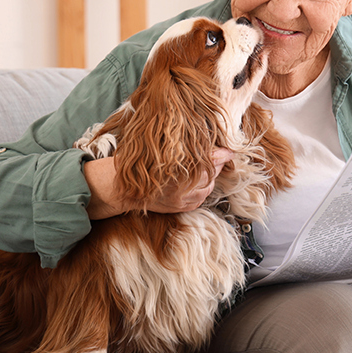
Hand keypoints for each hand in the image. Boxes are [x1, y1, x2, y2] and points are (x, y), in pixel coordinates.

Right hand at [84, 148, 233, 219]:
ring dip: (211, 176)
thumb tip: (208, 145)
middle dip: (217, 164)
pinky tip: (201, 181)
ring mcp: (182, 200)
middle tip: (221, 154)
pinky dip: (204, 189)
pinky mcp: (180, 207)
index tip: (229, 150)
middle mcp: (181, 188)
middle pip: (210, 175)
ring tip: (210, 166)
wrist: (122, 188)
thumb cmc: (138, 165)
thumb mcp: (159, 150)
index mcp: (177, 172)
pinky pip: (200, 199)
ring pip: (208, 188)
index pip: (208, 162)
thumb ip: (185, 148)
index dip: (221, 155)